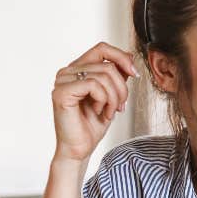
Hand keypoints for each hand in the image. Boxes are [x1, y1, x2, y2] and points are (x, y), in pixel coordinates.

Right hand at [51, 42, 137, 162]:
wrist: (79, 148)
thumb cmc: (92, 125)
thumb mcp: (112, 95)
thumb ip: (117, 76)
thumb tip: (129, 57)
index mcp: (77, 69)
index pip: (102, 48)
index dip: (121, 57)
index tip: (134, 73)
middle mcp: (67, 71)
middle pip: (107, 64)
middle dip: (121, 87)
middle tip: (121, 106)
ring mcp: (62, 80)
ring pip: (103, 75)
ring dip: (114, 97)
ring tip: (109, 111)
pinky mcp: (61, 92)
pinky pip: (93, 85)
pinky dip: (103, 100)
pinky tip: (99, 112)